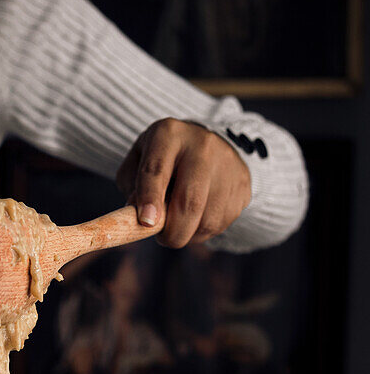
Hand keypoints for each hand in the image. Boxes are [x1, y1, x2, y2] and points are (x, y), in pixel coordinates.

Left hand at [116, 118, 251, 247]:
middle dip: (173, 232)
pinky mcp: (243, 182)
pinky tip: (198, 217)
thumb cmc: (163, 159)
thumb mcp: (138, 163)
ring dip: (189, 234)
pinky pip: (222, 222)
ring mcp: (227, 163)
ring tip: (180, 223)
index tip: (147, 223)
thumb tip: (142, 218)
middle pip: (189, 202)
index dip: (151, 199)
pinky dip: (205, 230)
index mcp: (168, 135)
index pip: (157, 171)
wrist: (207, 144)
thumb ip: (132, 188)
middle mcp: (202, 145)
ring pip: (208, 219)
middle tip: (163, 238)